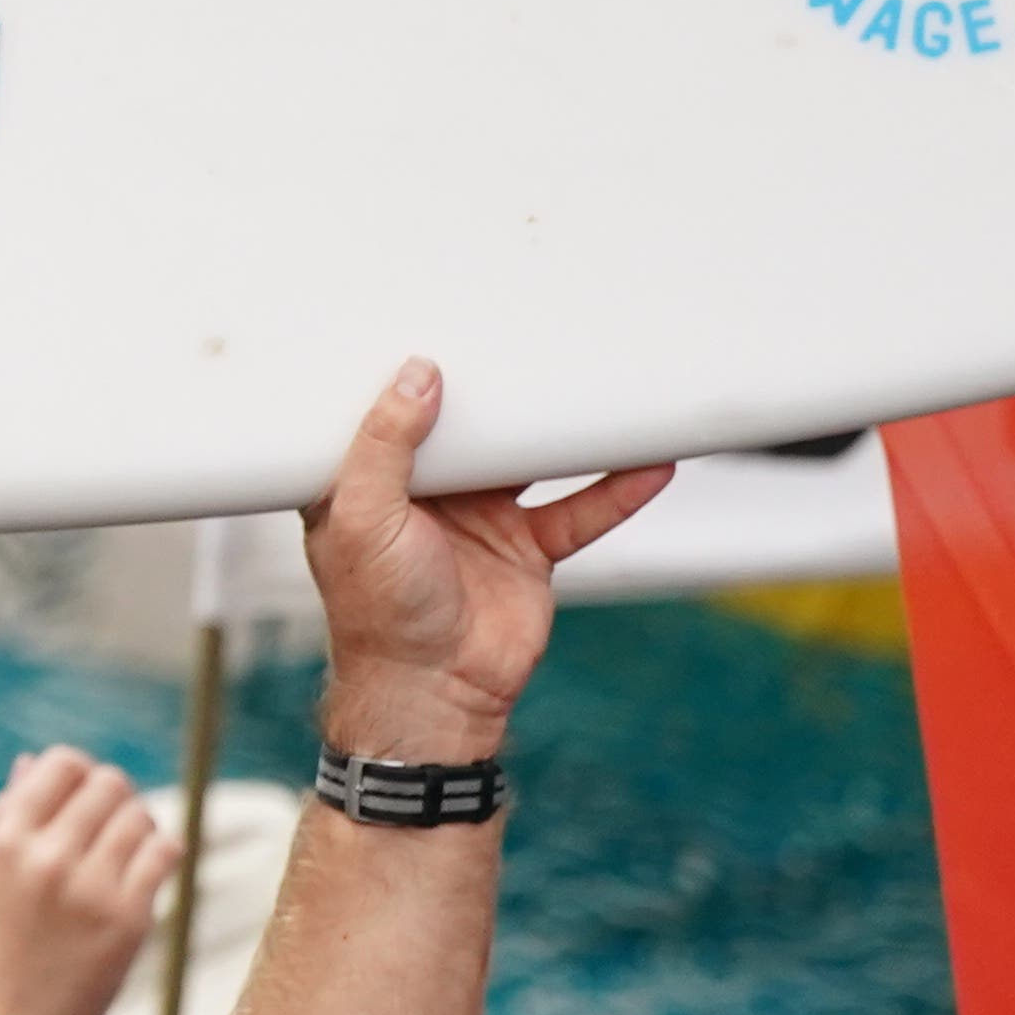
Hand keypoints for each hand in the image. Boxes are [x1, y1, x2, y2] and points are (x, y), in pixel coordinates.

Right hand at [0, 748, 175, 1014]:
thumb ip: (4, 817)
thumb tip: (32, 761)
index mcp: (6, 842)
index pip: (62, 764)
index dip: (79, 772)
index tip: (83, 794)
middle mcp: (48, 857)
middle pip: (108, 784)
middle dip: (114, 797)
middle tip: (110, 824)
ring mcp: (91, 887)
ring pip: (140, 816)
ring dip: (139, 825)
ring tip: (127, 849)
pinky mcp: (129, 917)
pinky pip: (165, 852)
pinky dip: (162, 850)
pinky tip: (148, 865)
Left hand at [299, 359, 669, 762]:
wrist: (432, 695)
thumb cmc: (378, 616)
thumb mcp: (364, 517)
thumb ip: (386, 444)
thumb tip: (417, 374)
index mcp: (374, 483)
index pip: (390, 413)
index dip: (408, 374)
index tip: (436, 319)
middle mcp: (429, 496)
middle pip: (472, 426)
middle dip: (498, 388)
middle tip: (529, 332)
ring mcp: (483, 521)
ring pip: (533, 459)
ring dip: (565, 428)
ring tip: (603, 380)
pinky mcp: (528, 551)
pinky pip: (579, 508)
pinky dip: (616, 486)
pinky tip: (650, 461)